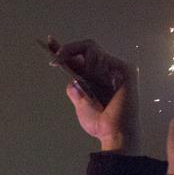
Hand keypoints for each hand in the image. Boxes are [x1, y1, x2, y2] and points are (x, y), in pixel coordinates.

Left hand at [50, 37, 139, 153]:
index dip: (64, 48)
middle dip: (67, 48)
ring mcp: (115, 67)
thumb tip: (71, 79)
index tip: (49, 41)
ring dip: (81, 61)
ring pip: (91, 48)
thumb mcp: (81, 104)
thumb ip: (75, 90)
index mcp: (95, 76)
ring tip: (81, 78)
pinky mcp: (124, 68)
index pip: (79, 56)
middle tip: (55, 59)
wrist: (115, 133)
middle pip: (86, 46)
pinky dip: (93, 65)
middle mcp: (105, 69)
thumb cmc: (101, 123)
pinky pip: (102, 57)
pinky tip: (93, 76)